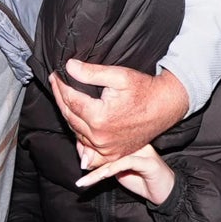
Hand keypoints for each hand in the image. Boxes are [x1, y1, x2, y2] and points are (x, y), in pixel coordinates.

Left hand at [50, 61, 190, 156]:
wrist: (165, 107)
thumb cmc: (144, 90)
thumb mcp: (119, 76)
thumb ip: (91, 73)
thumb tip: (69, 67)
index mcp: (98, 118)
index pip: (69, 100)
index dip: (60, 86)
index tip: (55, 75)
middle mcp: (99, 137)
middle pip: (69, 117)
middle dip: (60, 99)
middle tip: (56, 84)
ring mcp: (106, 149)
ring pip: (76, 133)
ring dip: (68, 116)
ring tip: (64, 100)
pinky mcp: (112, 154)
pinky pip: (88, 149)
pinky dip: (79, 137)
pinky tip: (75, 125)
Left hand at [73, 143, 176, 205]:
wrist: (165, 193)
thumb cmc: (143, 182)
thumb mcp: (119, 172)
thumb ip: (106, 164)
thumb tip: (87, 160)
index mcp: (130, 141)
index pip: (106, 139)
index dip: (90, 146)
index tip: (79, 155)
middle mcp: (136, 142)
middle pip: (108, 144)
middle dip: (90, 155)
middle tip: (80, 166)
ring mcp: (143, 151)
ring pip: (114, 155)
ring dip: (96, 169)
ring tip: (84, 181)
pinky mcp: (148, 162)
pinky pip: (126, 163)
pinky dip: (111, 170)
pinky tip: (100, 177)